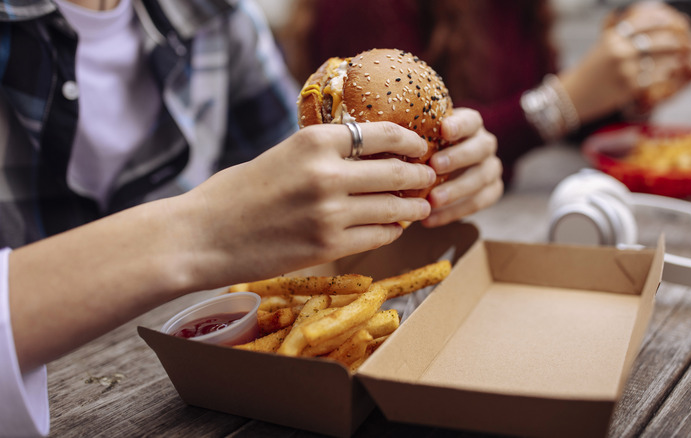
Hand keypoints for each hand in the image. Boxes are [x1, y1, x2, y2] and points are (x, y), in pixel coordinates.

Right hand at [182, 122, 435, 286]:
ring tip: (420, 206)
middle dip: (420, 175)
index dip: (410, 141)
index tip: (419, 147)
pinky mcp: (328, 246)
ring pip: (394, 208)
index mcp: (313, 141)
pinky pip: (379, 236)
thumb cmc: (237, 193)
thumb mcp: (281, 154)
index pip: (382, 133)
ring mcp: (330, 213)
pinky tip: (394, 227)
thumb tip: (369, 154)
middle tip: (429, 178)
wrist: (203, 235)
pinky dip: (392, 230)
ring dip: (413, 207)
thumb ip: (323, 153)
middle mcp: (327, 173)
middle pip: (396, 172)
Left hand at [423, 107, 502, 226]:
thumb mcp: (421, 139)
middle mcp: (485, 144)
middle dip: (457, 158)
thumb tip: (387, 134)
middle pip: (480, 149)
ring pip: (481, 178)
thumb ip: (414, 136)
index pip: (471, 120)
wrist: (439, 172)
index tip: (444, 130)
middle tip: (434, 167)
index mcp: (471, 125)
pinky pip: (479, 203)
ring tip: (431, 201)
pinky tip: (430, 220)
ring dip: (455, 190)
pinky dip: (454, 212)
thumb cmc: (424, 150)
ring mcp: (491, 168)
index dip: (460, 125)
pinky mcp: (492, 191)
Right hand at [559, 1, 690, 121]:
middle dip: (677, 40)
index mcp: (613, 38)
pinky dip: (667, 75)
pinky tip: (673, 73)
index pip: (645, 22)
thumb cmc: (587, 72)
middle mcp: (620, 52)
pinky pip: (656, 78)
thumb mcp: (598, 47)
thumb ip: (612, 30)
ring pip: (661, 60)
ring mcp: (625, 70)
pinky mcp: (629, 88)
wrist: (572, 97)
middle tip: (687, 42)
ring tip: (685, 57)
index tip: (676, 22)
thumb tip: (619, 12)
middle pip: (658, 40)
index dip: (664, 21)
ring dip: (676, 58)